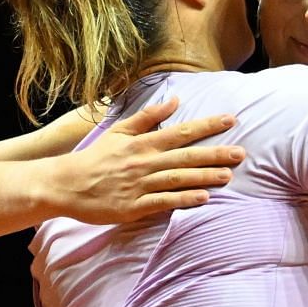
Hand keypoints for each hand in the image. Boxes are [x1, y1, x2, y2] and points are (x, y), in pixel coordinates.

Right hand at [40, 96, 244, 223]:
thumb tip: (173, 100)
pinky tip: (203, 198)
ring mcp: (139, 185)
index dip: (207, 126)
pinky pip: (163, 202)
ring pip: (177, 179)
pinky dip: (183, 200)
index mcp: (142, 143)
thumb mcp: (119, 130)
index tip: (231, 120)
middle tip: (241, 153)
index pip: (180, 132)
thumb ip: (148, 117)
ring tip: (228, 175)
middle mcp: (144, 162)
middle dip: (215, 154)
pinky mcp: (134, 206)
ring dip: (204, 177)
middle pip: (185, 156)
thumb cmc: (95, 158)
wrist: (66, 184)